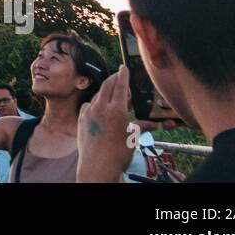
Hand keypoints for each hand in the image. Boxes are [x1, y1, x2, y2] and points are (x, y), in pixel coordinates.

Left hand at [76, 66, 134, 182]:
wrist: (97, 167)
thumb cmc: (118, 154)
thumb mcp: (133, 139)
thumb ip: (141, 126)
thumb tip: (153, 123)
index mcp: (117, 110)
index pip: (120, 86)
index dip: (123, 75)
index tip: (123, 67)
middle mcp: (101, 107)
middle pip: (107, 86)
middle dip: (114, 79)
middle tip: (119, 76)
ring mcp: (89, 112)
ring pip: (98, 95)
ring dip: (106, 92)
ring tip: (114, 96)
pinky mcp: (81, 118)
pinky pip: (88, 105)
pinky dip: (95, 103)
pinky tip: (99, 108)